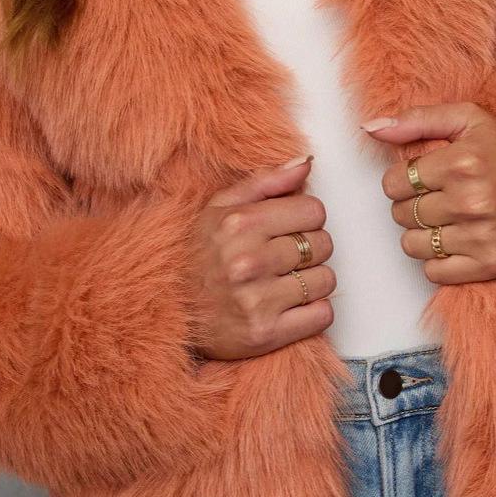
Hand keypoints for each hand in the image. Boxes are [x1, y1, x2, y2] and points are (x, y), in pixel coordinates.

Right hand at [187, 157, 336, 359]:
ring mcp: (256, 300)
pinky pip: (322, 315)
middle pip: (322, 244)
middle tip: (286, 256)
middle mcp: (247, 261)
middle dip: (310, 248)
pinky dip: (313, 311)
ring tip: (285, 281)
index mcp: (238, 223)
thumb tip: (306, 162)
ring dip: (312, 281)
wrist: (169, 312)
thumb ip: (266, 181)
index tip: (290, 227)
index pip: (314, 210)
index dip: (307, 218)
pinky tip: (289, 305)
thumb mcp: (220, 207)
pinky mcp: (265, 334)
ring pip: (326, 280)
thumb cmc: (199, 256)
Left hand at [362, 102, 495, 283]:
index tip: (420, 178)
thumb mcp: (467, 119)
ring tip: (444, 219)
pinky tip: (455, 240)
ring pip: (412, 245)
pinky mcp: (489, 264)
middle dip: (410, 205)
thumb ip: (416, 119)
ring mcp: (480, 236)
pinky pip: (433, 271)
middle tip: (435, 197)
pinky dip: (438, 260)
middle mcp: (470, 201)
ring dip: (421, 233)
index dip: (401, 180)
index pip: (393, 182)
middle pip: (401, 214)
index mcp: (462, 163)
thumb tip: (370, 128)